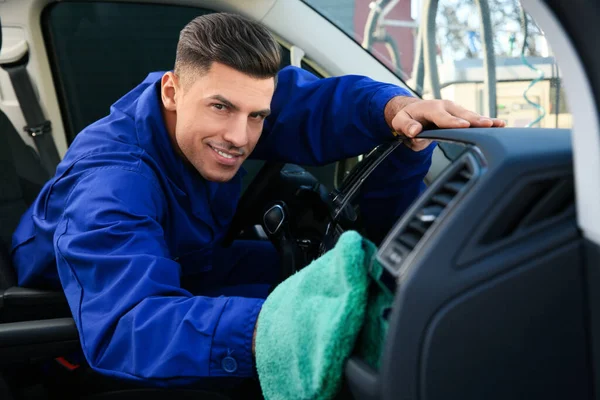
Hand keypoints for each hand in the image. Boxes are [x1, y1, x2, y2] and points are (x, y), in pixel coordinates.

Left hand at [384, 97, 505, 150]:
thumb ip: (406, 126)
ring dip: (485, 120)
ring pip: (471, 115)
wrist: (412, 110)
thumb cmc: (407, 118)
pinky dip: (486, 122)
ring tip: (500, 124)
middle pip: (462, 114)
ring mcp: (455, 110)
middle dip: (475, 120)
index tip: (464, 125)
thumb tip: (414, 131)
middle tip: (488, 124)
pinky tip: (500, 125)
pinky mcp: (461, 115)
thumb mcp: (399, 122)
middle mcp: (446, 107)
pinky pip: (474, 118)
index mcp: (431, 108)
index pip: (443, 117)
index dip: (453, 122)